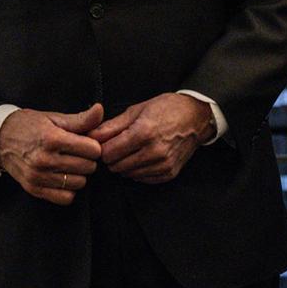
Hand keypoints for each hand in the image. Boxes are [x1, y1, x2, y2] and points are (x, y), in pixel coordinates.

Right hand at [0, 103, 103, 205]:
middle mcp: (44, 160)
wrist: (0, 138)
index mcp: (52, 139)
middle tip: (80, 154)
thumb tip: (100, 110)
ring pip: (79, 183)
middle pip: (88, 167)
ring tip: (71, 164)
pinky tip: (64, 177)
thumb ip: (81, 119)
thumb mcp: (55, 118)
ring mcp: (38, 176)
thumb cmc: (30, 126)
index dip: (94, 146)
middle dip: (88, 160)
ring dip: (80, 175)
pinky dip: (69, 190)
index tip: (88, 143)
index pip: (92, 150)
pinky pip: (65, 198)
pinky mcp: (34, 189)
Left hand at [91, 93, 213, 182]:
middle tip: (121, 145)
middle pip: (116, 166)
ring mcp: (163, 164)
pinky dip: (139, 170)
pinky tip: (144, 157)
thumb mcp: (137, 110)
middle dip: (114, 157)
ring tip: (134, 150)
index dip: (104, 148)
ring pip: (128, 174)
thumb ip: (112, 126)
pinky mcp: (169, 173)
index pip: (108, 154)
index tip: (108, 142)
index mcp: (144, 133)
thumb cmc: (167, 109)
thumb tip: (90, 136)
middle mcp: (154, 151)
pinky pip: (142, 179)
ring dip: (126, 164)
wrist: (196, 117)